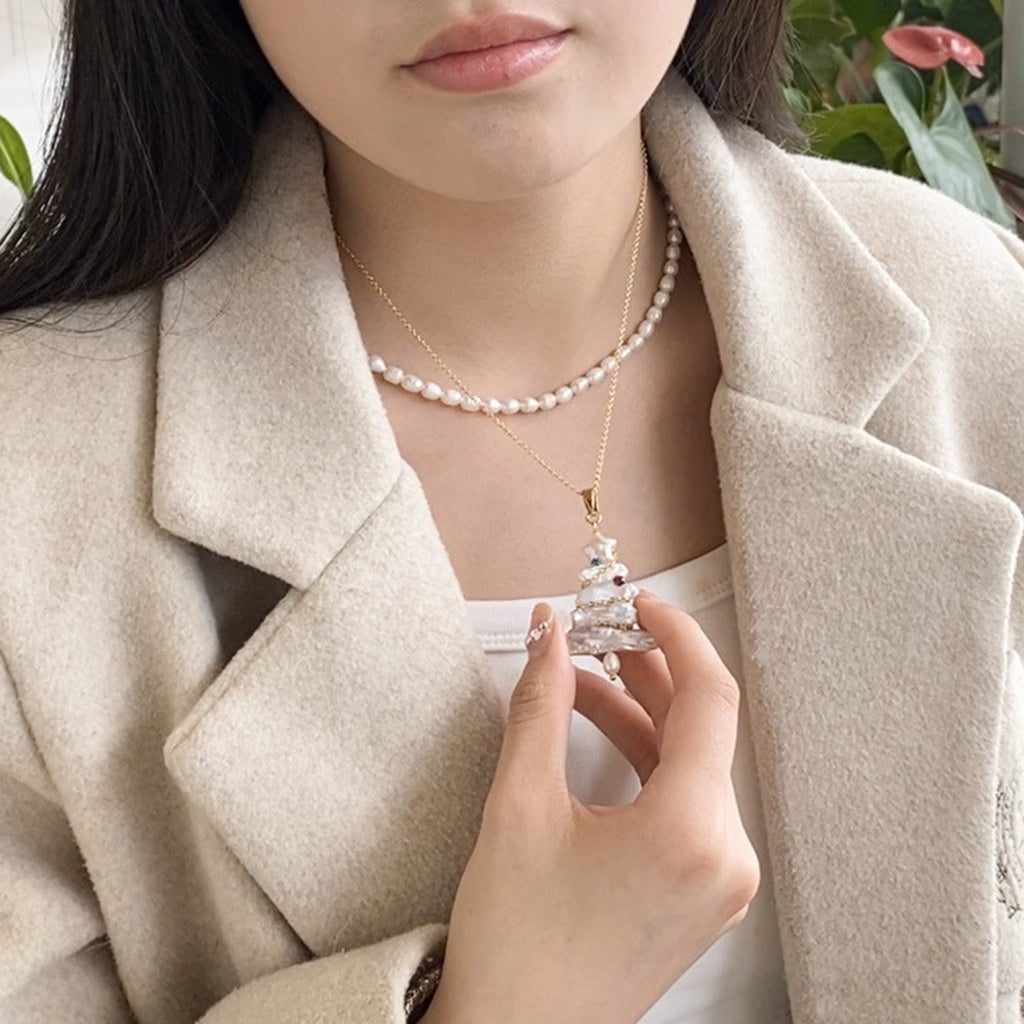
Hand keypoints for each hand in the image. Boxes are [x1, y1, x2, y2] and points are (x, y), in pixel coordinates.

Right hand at [421, 593, 759, 1023]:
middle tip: (598, 629)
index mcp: (691, 833)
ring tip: (584, 676)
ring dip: (641, 712)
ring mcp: (719, 879)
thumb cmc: (515, 946)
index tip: (637, 603)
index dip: (674, 634)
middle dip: (649, 668)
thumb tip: (548, 637)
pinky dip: (646, 758)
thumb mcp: (519, 808)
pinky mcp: (701, 891)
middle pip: (703, 727)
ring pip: (692, 762)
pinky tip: (600, 729)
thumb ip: (540, 707)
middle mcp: (724, 857)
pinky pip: (685, 800)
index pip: (709, 698)